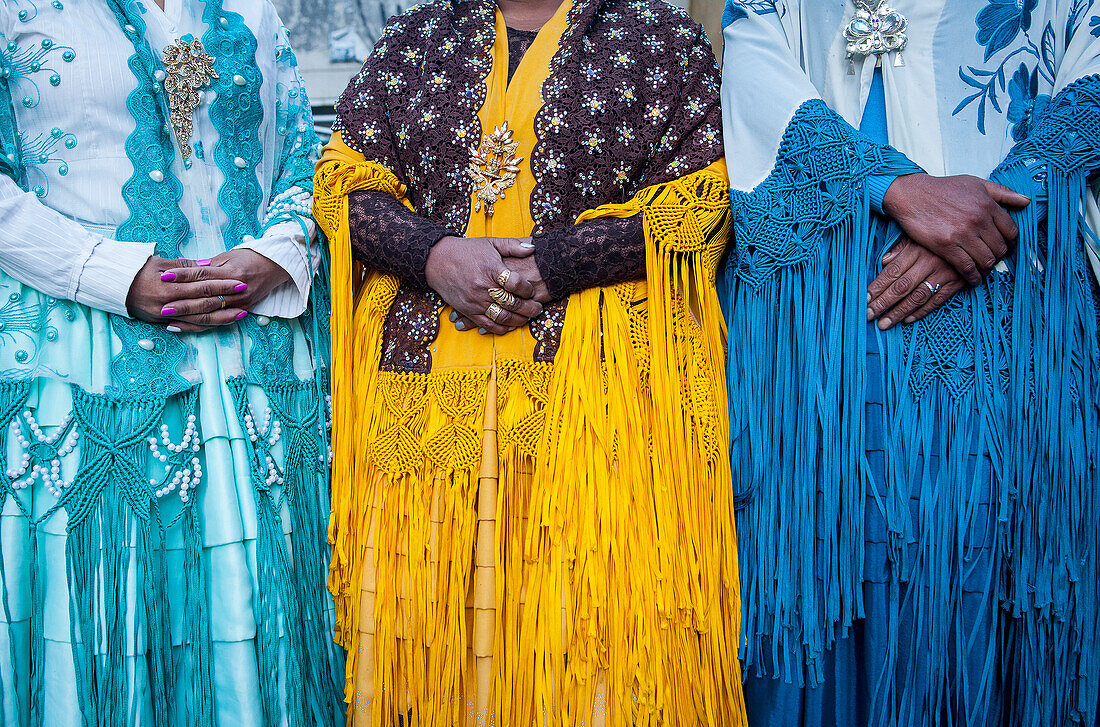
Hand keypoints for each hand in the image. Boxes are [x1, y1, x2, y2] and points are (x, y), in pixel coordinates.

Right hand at [127, 255, 248, 331]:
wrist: (112, 285)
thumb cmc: (136, 270)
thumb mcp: (160, 263)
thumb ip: (185, 267)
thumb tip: (207, 266)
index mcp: (168, 287)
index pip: (202, 286)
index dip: (222, 284)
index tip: (238, 280)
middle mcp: (168, 304)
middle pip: (204, 303)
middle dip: (226, 298)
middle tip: (245, 293)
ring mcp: (165, 316)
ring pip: (199, 318)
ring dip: (222, 316)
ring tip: (241, 313)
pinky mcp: (162, 322)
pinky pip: (189, 326)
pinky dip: (206, 324)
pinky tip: (221, 322)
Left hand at [154, 249, 292, 331]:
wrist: (275, 266)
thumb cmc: (249, 258)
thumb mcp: (227, 257)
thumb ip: (206, 266)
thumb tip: (183, 267)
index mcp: (231, 272)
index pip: (202, 275)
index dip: (182, 275)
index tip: (164, 276)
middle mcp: (237, 288)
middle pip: (205, 297)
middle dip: (182, 302)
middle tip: (162, 306)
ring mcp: (241, 301)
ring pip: (211, 312)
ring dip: (189, 317)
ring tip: (169, 318)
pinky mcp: (243, 309)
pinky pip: (218, 320)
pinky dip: (200, 324)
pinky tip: (185, 325)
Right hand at [426, 235, 542, 333]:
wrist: (438, 260)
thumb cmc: (467, 250)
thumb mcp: (490, 242)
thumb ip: (513, 245)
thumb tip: (533, 248)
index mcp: (491, 268)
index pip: (515, 283)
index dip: (527, 288)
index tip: (531, 290)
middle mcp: (483, 286)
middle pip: (512, 303)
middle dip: (529, 308)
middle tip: (538, 308)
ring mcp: (475, 300)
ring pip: (502, 317)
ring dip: (519, 320)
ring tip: (528, 318)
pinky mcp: (468, 310)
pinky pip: (487, 324)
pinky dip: (501, 328)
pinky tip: (510, 326)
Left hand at [867, 237, 965, 328]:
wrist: (973, 235)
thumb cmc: (938, 235)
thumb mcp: (918, 235)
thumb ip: (900, 248)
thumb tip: (883, 262)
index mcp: (917, 250)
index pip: (892, 272)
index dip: (877, 287)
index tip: (864, 300)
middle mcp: (929, 263)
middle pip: (901, 287)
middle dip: (883, 303)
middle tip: (868, 316)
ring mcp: (944, 274)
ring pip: (917, 297)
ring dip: (899, 312)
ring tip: (884, 324)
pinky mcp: (957, 283)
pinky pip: (937, 301)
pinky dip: (921, 312)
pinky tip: (907, 320)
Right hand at [882, 173, 1028, 284]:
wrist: (913, 195)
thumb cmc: (942, 188)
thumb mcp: (976, 183)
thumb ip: (1003, 192)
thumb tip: (1026, 201)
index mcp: (988, 205)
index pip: (1011, 231)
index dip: (1011, 243)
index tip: (1006, 248)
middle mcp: (978, 220)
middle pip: (1000, 248)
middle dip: (999, 257)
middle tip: (993, 260)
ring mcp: (963, 234)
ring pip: (986, 260)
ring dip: (986, 269)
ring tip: (983, 270)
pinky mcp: (947, 246)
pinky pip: (967, 267)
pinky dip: (973, 277)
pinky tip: (973, 279)